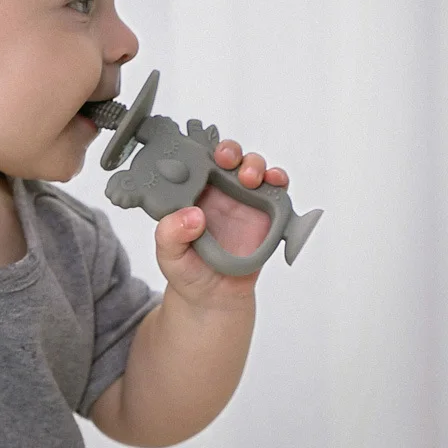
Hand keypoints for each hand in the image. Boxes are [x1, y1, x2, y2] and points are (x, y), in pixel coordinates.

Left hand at [154, 140, 288, 309]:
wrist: (213, 298)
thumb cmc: (186, 270)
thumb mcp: (167, 253)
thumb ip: (171, 233)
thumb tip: (192, 216)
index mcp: (192, 193)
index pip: (197, 161)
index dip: (201, 149)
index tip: (204, 153)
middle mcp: (218, 192)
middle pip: (229, 158)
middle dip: (231, 151)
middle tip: (227, 160)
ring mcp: (244, 202)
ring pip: (254, 170)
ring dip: (255, 165)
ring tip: (250, 178)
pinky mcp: (266, 217)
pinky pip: (277, 194)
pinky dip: (279, 182)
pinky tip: (275, 183)